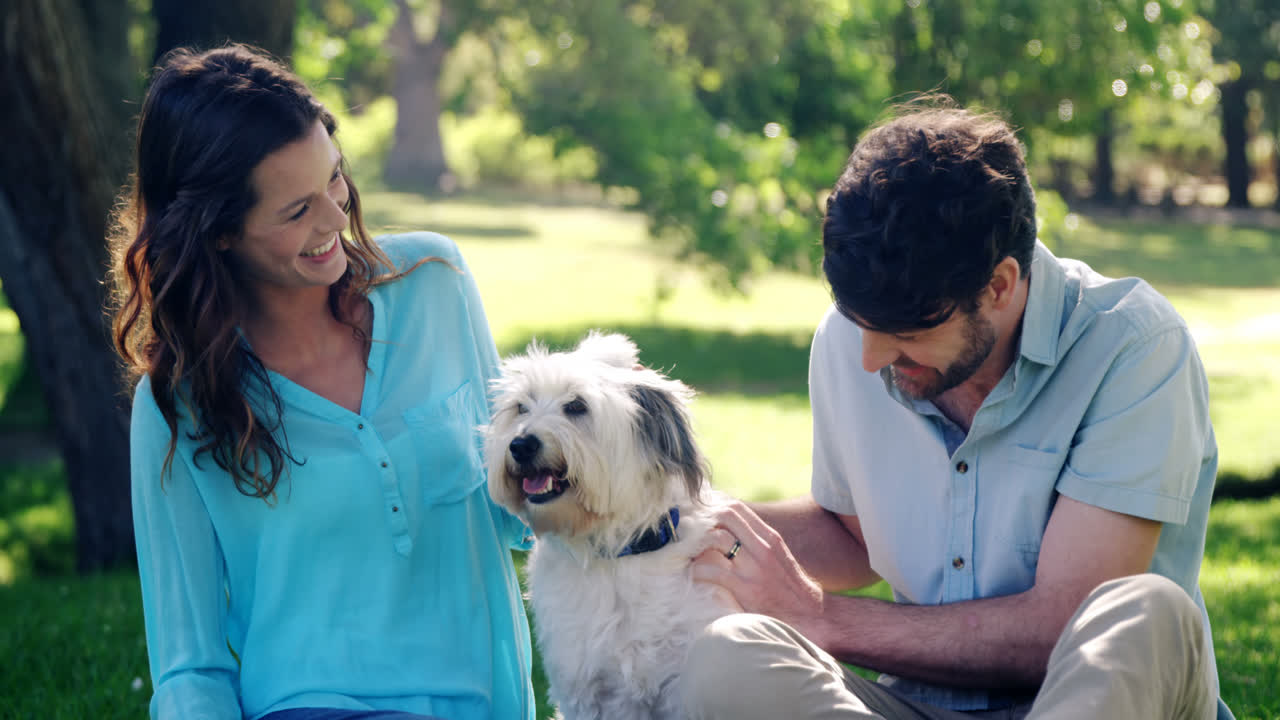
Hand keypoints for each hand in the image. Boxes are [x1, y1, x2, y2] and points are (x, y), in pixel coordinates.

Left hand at [690, 500, 826, 636]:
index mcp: (771, 537)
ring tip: (687, 553)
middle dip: (703, 520)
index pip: (738, 508)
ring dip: (696, 545)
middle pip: (725, 516)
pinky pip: (710, 571)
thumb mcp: (780, 557)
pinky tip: (694, 576)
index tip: (700, 514)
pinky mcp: (744, 587)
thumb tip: (731, 534)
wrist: (811, 616)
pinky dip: (697, 571)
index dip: (714, 507)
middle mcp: (762, 547)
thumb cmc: (791, 589)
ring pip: (715, 539)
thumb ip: (758, 543)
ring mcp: (753, 567)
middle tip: (689, 530)